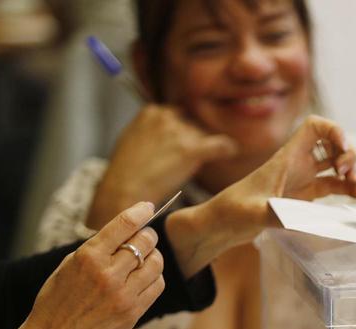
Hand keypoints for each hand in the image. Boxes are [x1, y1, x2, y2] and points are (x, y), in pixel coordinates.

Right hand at [8, 202, 165, 328]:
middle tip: (146, 237)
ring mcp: (123, 294)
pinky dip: (155, 278)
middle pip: (145, 242)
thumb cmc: (57, 300)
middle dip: (148, 236)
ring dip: (155, 256)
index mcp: (88, 257)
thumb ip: (96, 249)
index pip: (124, 225)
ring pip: (156, 263)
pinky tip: (145, 278)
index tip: (148, 207)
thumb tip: (126, 230)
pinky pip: (157, 286)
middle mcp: (107, 273)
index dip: (140, 212)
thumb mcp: (68, 266)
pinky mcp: (133, 312)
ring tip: (146, 258)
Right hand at [88, 105, 238, 227]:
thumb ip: (154, 132)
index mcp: (151, 111)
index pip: (180, 115)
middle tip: (187, 161)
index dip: (185, 132)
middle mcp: (167, 116)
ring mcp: (179, 132)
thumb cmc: (128, 173)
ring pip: (205, 136)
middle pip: (194, 125)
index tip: (185, 146)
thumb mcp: (135, 140)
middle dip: (194, 141)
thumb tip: (172, 136)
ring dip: (204, 150)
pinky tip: (231, 153)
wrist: (125, 190)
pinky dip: (228, 149)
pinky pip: (221, 144)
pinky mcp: (191, 149)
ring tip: (190, 167)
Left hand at [165, 115, 355, 275]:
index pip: (315, 127)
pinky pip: (332, 186)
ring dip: (351, 172)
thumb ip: (275, 214)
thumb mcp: (254, 213)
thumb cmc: (234, 212)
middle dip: (347, 154)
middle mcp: (297, 163)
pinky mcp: (305, 196)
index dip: (334, 131)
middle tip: (346, 174)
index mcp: (287, 157)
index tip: (342, 149)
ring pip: (335, 165)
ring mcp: (303, 178)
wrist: (223, 223)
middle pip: (332, 144)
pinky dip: (347, 189)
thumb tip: (298, 219)